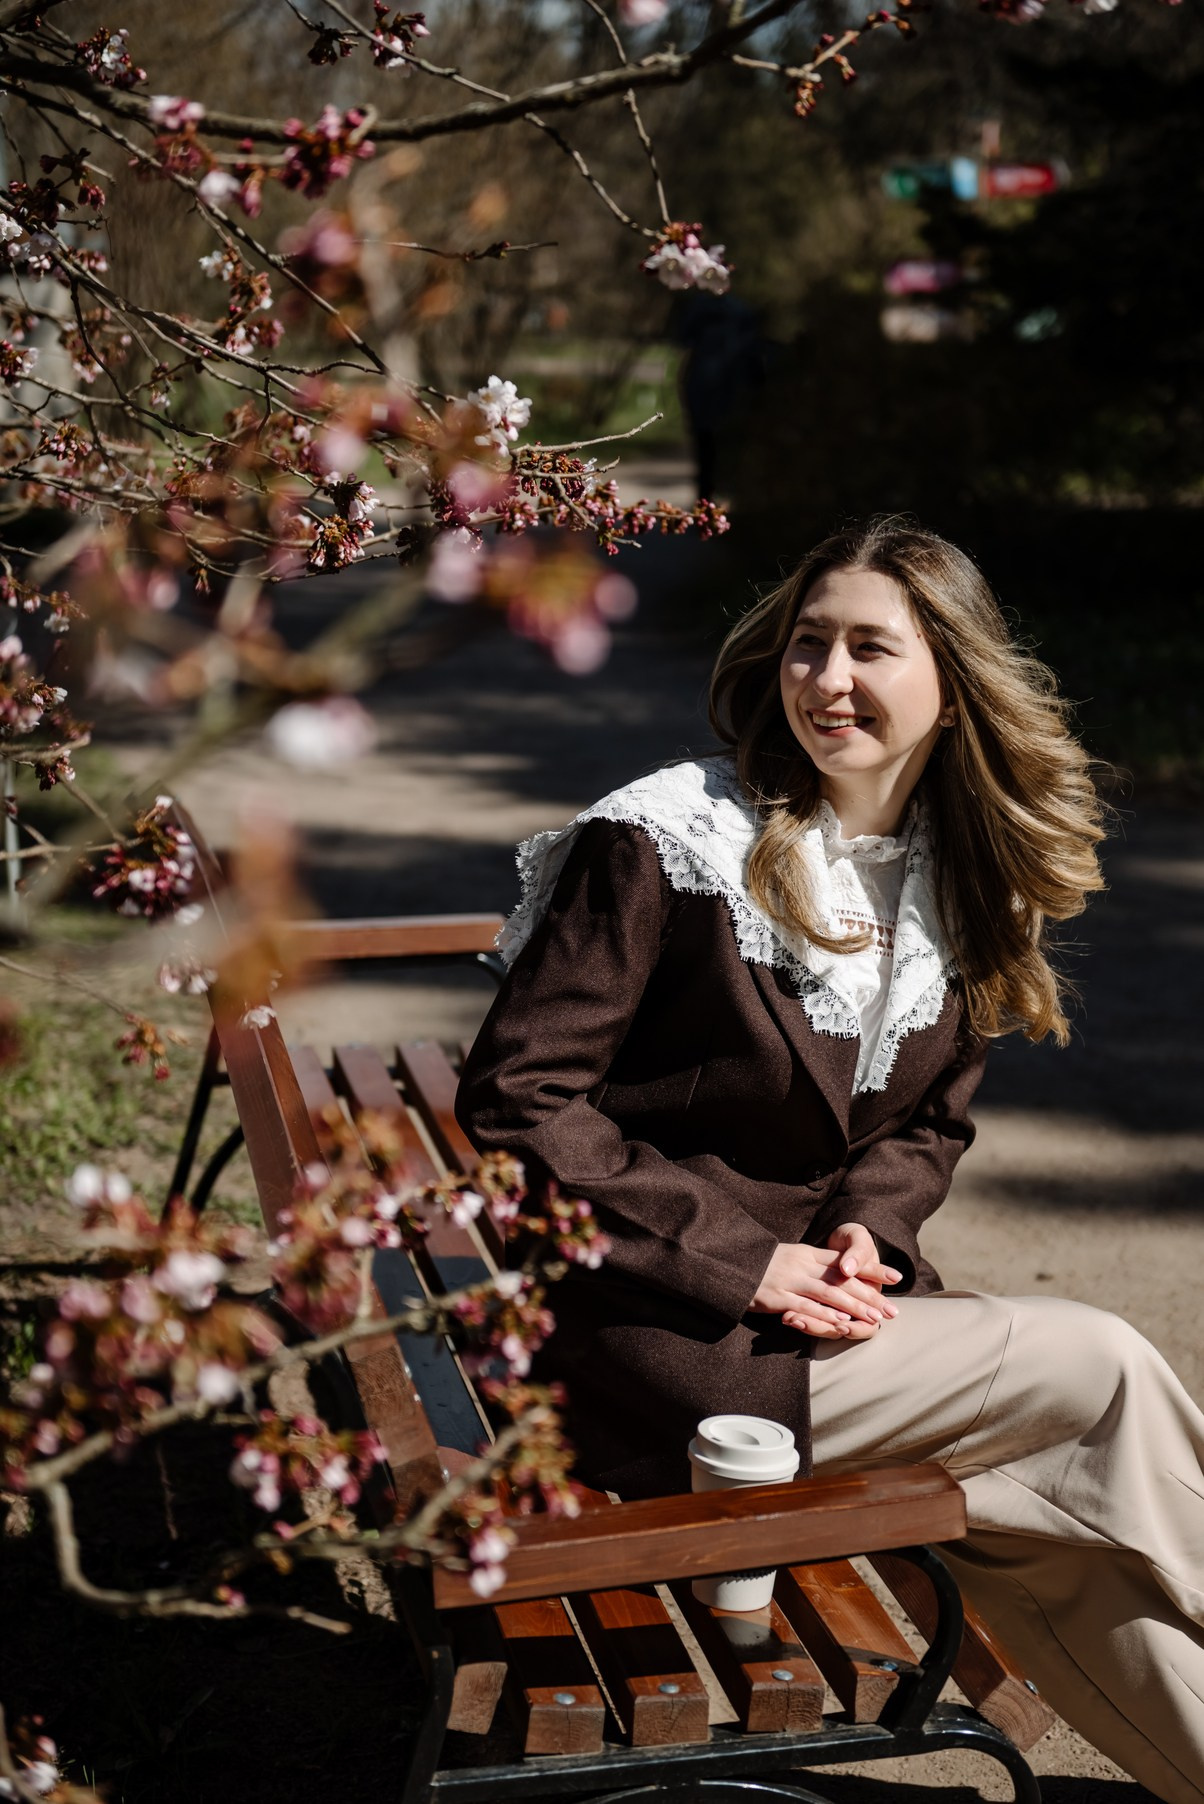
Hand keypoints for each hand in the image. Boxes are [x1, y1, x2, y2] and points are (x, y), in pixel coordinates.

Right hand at [751, 1225, 901, 1339]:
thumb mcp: (794, 1258)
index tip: (897, 1277)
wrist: (731, 1262)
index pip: (848, 1261)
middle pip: (844, 1279)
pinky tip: (841, 1323)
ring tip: (875, 1319)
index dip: (873, 1268)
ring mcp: (790, 1281)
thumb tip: (844, 1273)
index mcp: (809, 1254)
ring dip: (854, 1307)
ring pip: (829, 1294)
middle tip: (892, 1309)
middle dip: (870, 1295)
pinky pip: (805, 1307)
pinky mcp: (777, 1297)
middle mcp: (803, 1265)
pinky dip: (825, 1316)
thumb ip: (816, 1265)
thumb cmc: (765, 1264)